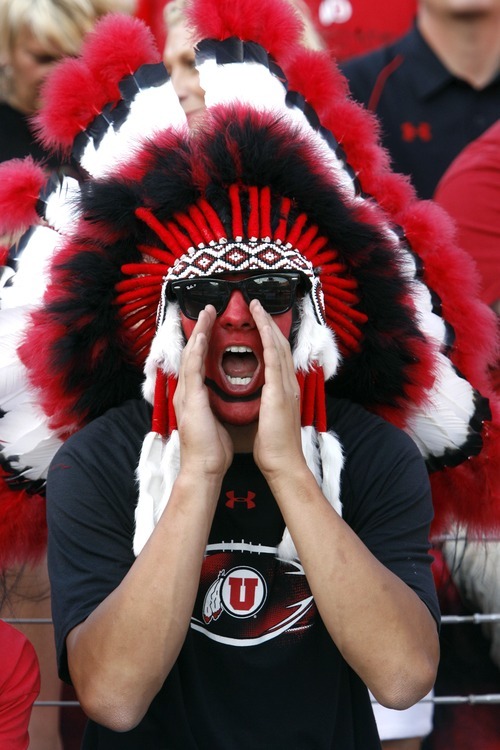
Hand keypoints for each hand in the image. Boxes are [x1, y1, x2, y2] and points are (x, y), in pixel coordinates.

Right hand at [173, 306, 232, 477]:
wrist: (204, 469)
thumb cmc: (213, 450)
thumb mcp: (217, 420)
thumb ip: (218, 405)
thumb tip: (228, 397)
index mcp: (195, 396)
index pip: (199, 362)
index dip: (205, 342)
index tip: (212, 325)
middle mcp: (187, 391)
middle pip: (192, 353)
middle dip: (200, 330)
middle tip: (208, 310)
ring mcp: (186, 394)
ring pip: (191, 355)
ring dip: (198, 332)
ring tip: (206, 314)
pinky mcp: (190, 399)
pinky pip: (193, 368)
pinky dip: (197, 350)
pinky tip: (202, 335)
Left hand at [250, 299, 304, 479]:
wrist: (283, 464)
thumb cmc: (274, 447)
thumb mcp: (269, 419)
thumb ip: (266, 403)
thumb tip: (258, 397)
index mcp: (283, 390)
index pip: (276, 356)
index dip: (269, 336)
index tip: (259, 321)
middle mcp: (288, 384)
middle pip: (279, 345)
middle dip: (269, 323)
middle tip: (257, 305)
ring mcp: (286, 386)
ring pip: (278, 346)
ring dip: (267, 324)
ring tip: (257, 307)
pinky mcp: (280, 391)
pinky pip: (274, 359)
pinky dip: (268, 339)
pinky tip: (262, 325)